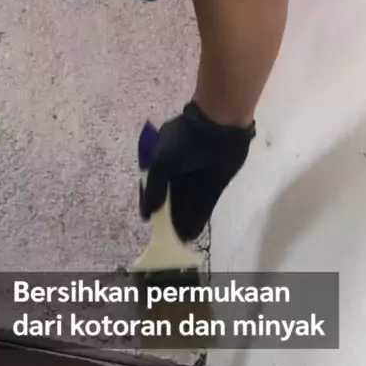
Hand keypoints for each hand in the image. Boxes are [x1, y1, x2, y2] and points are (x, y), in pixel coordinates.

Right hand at [138, 102, 255, 241]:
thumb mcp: (160, 164)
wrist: (217, 126)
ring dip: (184, 220)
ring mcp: (199, 176)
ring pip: (189, 202)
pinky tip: (192, 233)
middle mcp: (181, 168)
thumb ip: (154, 189)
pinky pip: (205, 204)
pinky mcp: (216, 183)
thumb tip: (148, 212)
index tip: (150, 219)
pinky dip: (198, 218)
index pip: (156, 185)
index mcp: (164, 158)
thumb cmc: (183, 141)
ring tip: (179, 240)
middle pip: (174, 196)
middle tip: (166, 236)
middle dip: (170, 216)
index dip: (153, 202)